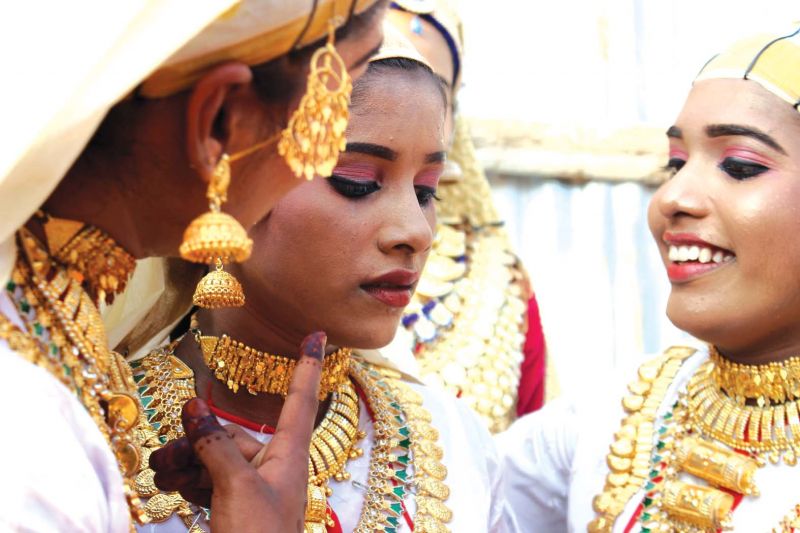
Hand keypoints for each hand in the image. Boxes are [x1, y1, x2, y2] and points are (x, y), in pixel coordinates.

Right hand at [149, 331, 326, 532]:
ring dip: (186, 461)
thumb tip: (194, 409)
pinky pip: (210, 482)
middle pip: (234, 434)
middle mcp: (274, 466)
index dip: (308, 364)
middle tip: (167, 453)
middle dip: (197, 439)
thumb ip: (216, 445)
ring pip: (216, 459)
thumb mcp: (236, 486)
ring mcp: (253, 489)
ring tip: (160, 470)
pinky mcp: (235, 509)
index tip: (319, 334)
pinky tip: (168, 485)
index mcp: (289, 454)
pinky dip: (189, 481)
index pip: (300, 398)